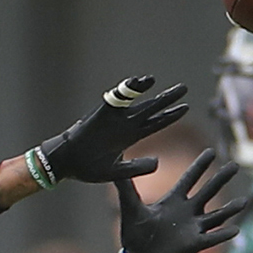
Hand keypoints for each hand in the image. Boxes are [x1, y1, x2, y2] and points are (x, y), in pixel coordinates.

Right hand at [38, 77, 190, 184]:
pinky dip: (127, 90)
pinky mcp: (101, 114)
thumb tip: (158, 163)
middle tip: (184, 88)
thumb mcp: (118, 173)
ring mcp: (113, 118)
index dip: (170, 116)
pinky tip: (138, 81)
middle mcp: (125, 124)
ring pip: (135, 101)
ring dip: (146, 89)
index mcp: (130, 137)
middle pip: (151, 109)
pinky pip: (116, 99)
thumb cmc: (89, 168)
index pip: (155, 123)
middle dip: (167, 99)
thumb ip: (137, 168)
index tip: (186, 108)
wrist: (67, 165)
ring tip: (158, 79)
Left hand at [117, 148, 247, 252]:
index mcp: (172, 201)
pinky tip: (236, 229)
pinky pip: (211, 238)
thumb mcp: (130, 207)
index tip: (211, 151)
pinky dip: (223, 234)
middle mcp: (186, 212)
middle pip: (207, 192)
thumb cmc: (134, 235)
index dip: (200, 166)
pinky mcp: (193, 245)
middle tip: (234, 165)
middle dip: (220, 179)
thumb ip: (125, 186)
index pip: (190, 179)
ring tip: (244, 201)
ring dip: (230, 209)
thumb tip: (116, 163)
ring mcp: (192, 228)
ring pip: (216, 216)